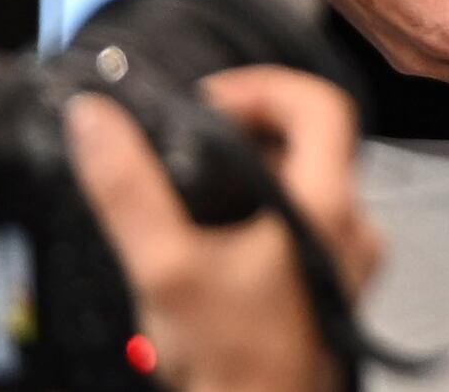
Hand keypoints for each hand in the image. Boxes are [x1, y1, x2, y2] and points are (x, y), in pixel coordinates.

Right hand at [60, 66, 378, 391]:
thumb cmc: (227, 362)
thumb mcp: (163, 268)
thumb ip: (127, 190)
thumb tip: (94, 118)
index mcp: (328, 207)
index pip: (322, 104)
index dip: (265, 87)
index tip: (210, 101)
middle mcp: (355, 228)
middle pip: (315, 142)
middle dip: (252, 130)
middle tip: (196, 140)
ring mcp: (351, 261)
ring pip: (312, 186)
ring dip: (258, 174)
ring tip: (198, 188)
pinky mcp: (335, 289)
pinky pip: (310, 227)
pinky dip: (268, 214)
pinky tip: (220, 240)